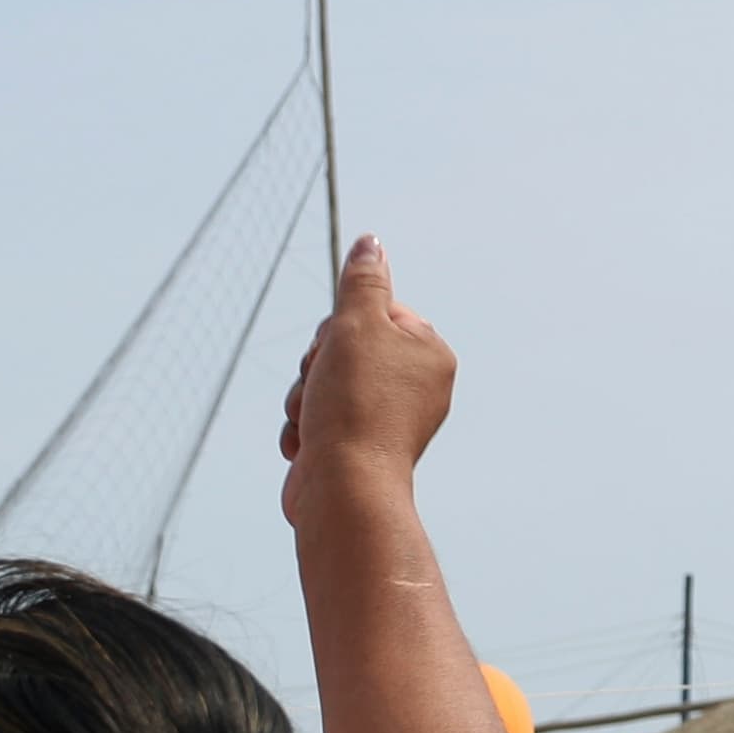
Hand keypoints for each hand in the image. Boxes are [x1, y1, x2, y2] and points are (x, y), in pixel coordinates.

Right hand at [276, 234, 453, 524]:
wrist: (342, 489)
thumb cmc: (354, 406)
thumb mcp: (356, 326)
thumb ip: (363, 282)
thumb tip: (370, 243)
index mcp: (429, 354)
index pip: (375, 313)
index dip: (341, 326)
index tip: (336, 345)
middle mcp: (416, 388)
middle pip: (346, 350)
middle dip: (317, 367)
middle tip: (320, 384)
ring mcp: (386, 423)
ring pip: (325, 387)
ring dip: (303, 399)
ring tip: (312, 420)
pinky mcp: (356, 451)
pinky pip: (319, 423)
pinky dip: (305, 430)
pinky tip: (307, 444)